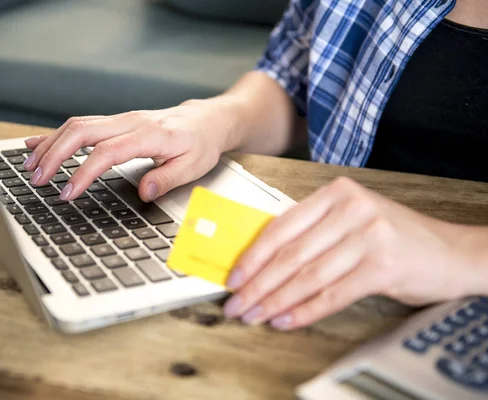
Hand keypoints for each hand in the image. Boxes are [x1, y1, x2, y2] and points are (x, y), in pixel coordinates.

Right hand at [21, 98, 243, 201]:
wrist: (208, 120)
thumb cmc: (201, 144)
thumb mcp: (194, 166)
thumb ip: (167, 178)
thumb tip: (144, 191)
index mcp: (150, 135)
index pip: (108, 153)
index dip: (84, 172)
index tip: (67, 193)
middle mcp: (131, 122)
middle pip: (83, 131)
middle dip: (55, 155)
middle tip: (36, 179)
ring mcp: (122, 119)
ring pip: (78, 125)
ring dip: (51, 144)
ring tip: (30, 165)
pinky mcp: (117, 121)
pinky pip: (82, 123)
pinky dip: (57, 134)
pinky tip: (37, 143)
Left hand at [223, 177, 487, 329]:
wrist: (451, 252)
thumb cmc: (394, 238)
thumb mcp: (351, 220)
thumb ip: (313, 232)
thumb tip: (262, 262)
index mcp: (337, 193)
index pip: (281, 227)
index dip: (253, 256)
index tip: (233, 278)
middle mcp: (351, 209)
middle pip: (290, 253)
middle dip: (258, 284)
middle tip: (237, 304)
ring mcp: (369, 235)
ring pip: (308, 275)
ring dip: (276, 300)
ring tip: (255, 315)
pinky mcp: (383, 265)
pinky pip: (333, 293)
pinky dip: (306, 310)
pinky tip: (287, 320)